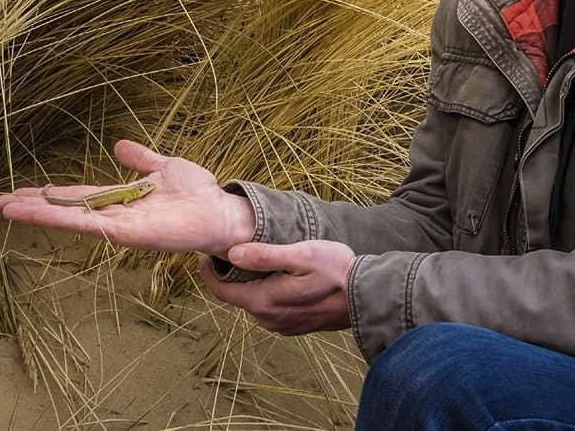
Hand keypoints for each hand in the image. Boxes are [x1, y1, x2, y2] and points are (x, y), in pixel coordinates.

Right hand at [0, 140, 254, 257]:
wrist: (221, 209)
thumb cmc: (198, 192)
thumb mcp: (164, 167)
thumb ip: (141, 159)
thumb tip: (119, 145)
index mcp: (121, 199)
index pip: (77, 196)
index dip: (50, 194)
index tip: (19, 190)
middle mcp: (115, 215)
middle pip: (67, 209)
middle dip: (34, 206)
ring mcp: (119, 226)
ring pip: (71, 218)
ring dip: (39, 213)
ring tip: (6, 207)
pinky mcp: (128, 233)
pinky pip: (90, 225)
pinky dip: (63, 220)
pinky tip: (41, 215)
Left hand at [199, 240, 355, 334]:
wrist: (367, 296)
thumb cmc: (336, 270)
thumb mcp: (301, 254)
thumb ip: (265, 255)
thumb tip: (231, 254)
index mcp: (264, 301)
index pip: (221, 290)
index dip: (208, 271)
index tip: (206, 253)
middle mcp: (268, 318)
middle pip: (237, 296)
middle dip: (232, 275)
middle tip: (234, 249)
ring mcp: (282, 325)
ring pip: (254, 302)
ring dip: (252, 283)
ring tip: (259, 260)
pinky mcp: (295, 325)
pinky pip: (270, 308)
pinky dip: (267, 292)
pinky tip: (281, 277)